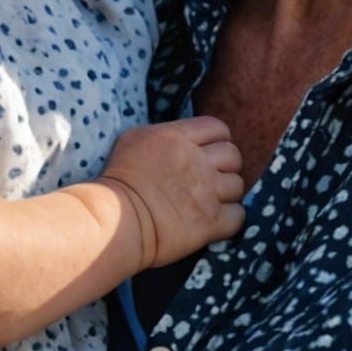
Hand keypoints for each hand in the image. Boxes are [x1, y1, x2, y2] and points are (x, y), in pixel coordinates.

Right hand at [99, 116, 245, 268]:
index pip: (218, 128)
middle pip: (233, 155)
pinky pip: (238, 216)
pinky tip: (215, 222)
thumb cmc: (117, 181)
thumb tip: (177, 138)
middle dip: (226, 167)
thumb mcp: (133, 140)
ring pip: (238, 185)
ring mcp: (207, 192)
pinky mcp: (211, 222)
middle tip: (211, 179)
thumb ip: (163, 135)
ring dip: (227, 194)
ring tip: (210, 202)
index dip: (218, 141)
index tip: (208, 153)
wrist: (114, 220)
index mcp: (178, 137)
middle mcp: (198, 161)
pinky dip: (230, 219)